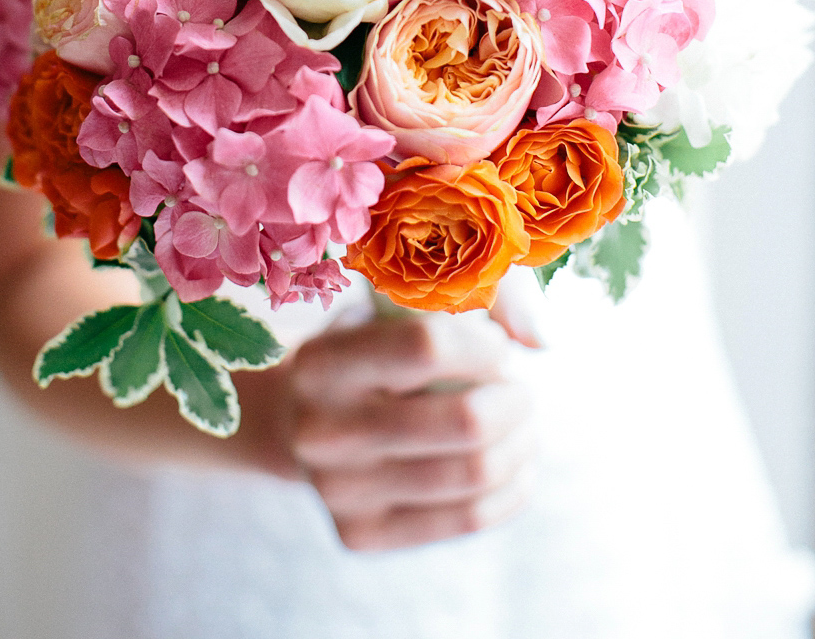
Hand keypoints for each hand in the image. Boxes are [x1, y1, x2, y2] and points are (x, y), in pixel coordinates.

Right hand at [286, 311, 535, 550]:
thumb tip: (540, 338)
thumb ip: (461, 300)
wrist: (296, 423)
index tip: (497, 348)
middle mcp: (323, 431)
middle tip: (520, 391)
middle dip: (515, 402)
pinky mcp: (361, 535)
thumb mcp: (384, 308)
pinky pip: (466, 520)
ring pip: (473, 473)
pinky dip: (511, 491)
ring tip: (524, 426)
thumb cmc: (361, 350)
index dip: (483, 346)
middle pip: (464, 421)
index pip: (428, 346)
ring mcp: (340, 491)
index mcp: (323, 362)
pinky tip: (518, 466)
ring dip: (520, 444)